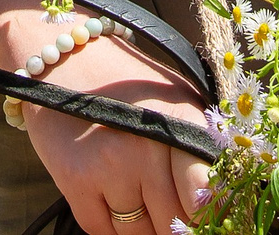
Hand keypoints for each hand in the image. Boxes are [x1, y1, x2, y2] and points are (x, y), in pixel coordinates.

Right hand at [16, 19, 211, 234]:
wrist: (63, 60)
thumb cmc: (129, 87)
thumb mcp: (175, 104)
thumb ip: (199, 153)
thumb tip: (215, 208)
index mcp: (182, 124)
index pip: (204, 198)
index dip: (204, 217)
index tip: (199, 218)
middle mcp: (149, 147)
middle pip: (172, 223)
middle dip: (170, 222)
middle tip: (160, 201)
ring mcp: (110, 165)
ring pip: (138, 233)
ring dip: (139, 225)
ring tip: (130, 190)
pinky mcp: (76, 181)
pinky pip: (103, 232)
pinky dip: (107, 224)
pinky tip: (105, 193)